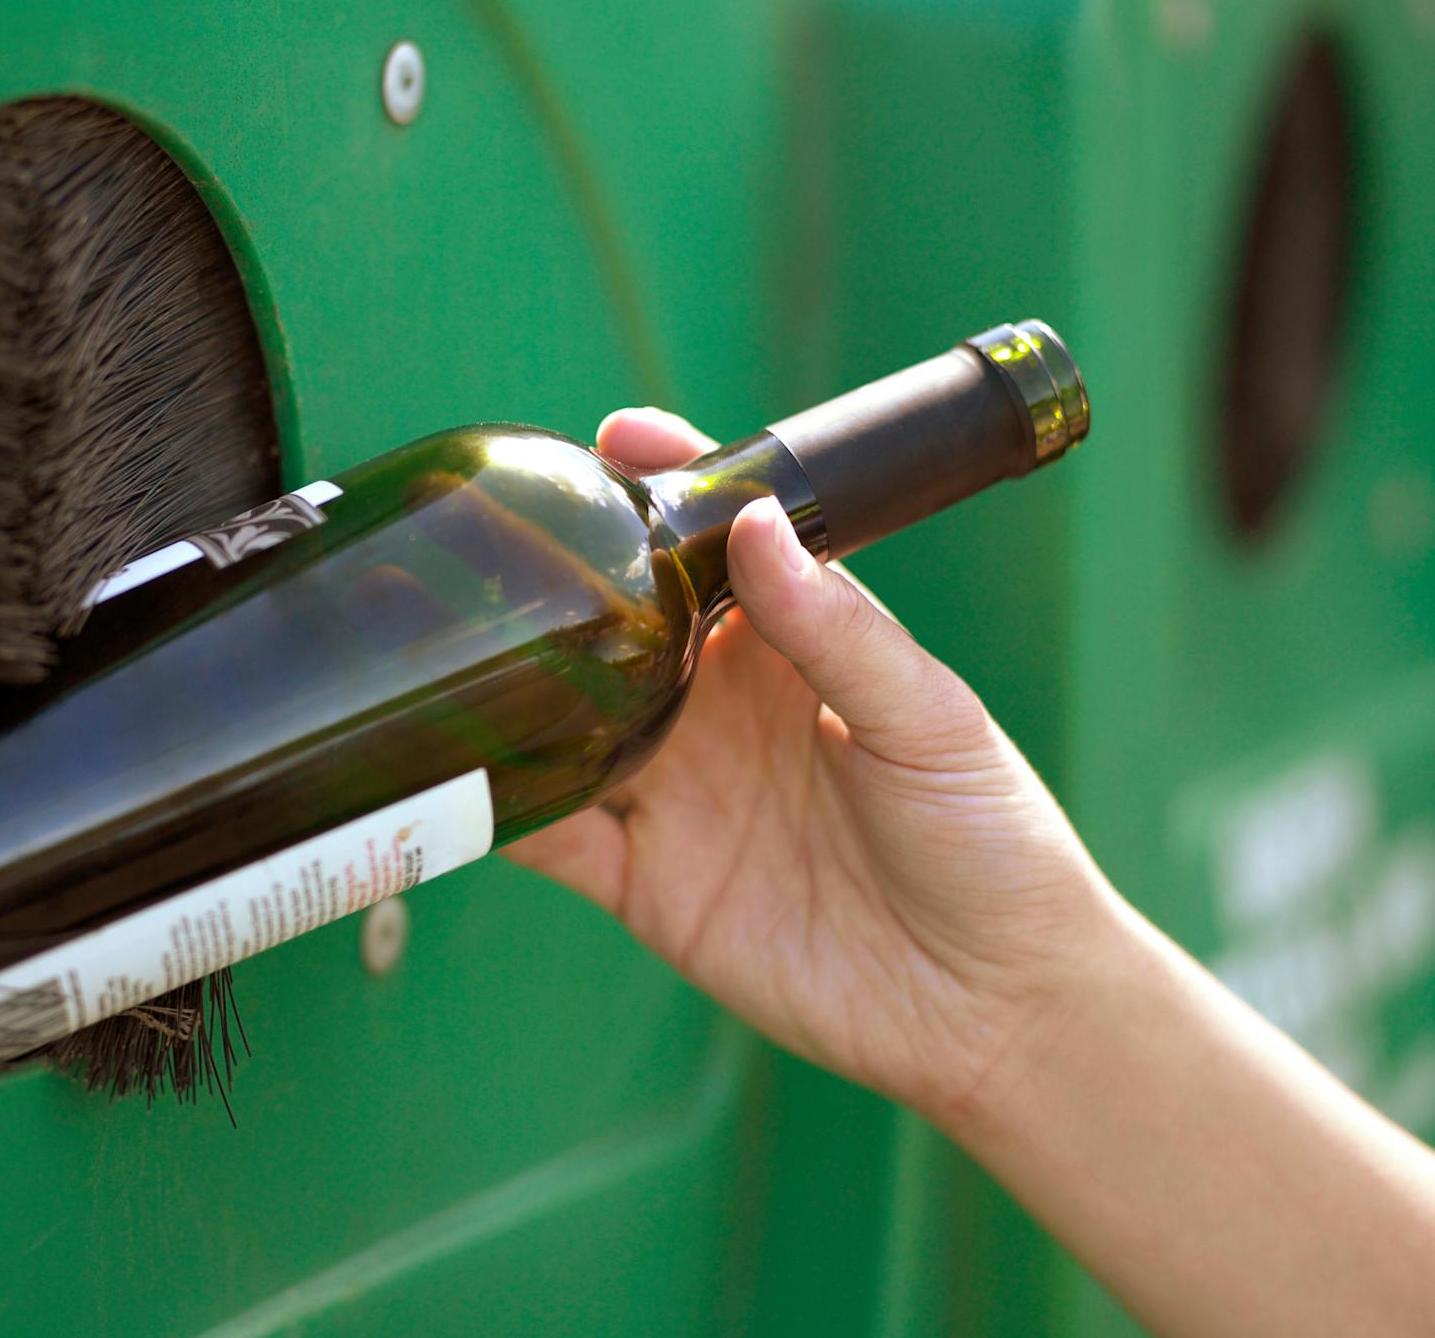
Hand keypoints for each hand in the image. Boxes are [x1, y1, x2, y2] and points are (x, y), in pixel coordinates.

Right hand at [508, 407, 1122, 1124]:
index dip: (668, 489)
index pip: (718, 547)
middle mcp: (720, 712)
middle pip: (620, 628)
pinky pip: (554, 837)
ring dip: (516, 692)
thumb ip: (837, 628)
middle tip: (503, 541)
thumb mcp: (926, 718)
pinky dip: (501, 809)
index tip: (617, 439)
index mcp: (794, 649)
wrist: (992, 1007)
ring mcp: (678, 794)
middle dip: (563, 582)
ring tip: (454, 646)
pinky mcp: (649, 883)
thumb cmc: (989, 844)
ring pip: (568, 724)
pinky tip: (461, 774)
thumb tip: (757, 526)